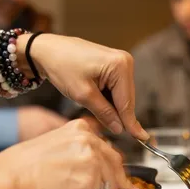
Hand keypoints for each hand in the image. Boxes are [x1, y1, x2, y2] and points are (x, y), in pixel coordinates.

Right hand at [0, 119, 142, 188]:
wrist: (8, 178)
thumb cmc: (26, 166)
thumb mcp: (59, 147)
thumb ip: (85, 156)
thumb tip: (104, 173)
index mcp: (84, 132)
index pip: (112, 156)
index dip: (119, 175)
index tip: (127, 186)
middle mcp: (91, 144)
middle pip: (115, 175)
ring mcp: (91, 164)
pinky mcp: (87, 185)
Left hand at [17, 34, 148, 140]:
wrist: (48, 50)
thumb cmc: (62, 66)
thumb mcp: (83, 94)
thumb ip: (104, 113)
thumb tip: (119, 128)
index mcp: (120, 66)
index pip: (127, 102)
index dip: (131, 123)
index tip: (142, 138)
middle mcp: (125, 62)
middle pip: (127, 99)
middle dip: (119, 115)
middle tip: (110, 129)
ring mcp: (121, 63)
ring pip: (122, 96)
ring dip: (112, 107)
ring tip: (93, 106)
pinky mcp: (115, 65)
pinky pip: (117, 89)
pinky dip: (109, 99)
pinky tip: (96, 100)